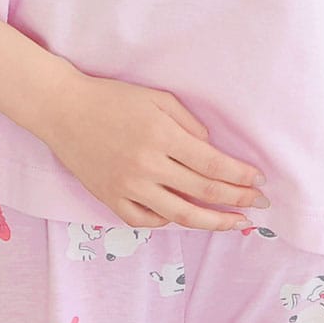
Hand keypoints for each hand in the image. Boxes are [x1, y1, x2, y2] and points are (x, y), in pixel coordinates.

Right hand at [35, 69, 269, 232]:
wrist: (63, 110)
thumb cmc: (113, 98)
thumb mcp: (157, 98)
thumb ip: (188, 123)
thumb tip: (211, 148)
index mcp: (162, 137)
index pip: (212, 165)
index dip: (240, 176)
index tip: (259, 181)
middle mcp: (147, 166)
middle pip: (202, 192)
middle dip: (237, 200)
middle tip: (260, 205)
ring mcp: (127, 186)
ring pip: (179, 215)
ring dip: (213, 222)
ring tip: (234, 224)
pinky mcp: (110, 199)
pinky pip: (145, 220)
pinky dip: (167, 222)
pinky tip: (183, 217)